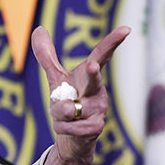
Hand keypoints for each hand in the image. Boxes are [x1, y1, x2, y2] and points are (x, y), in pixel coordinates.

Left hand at [31, 25, 128, 164]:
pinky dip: (60, 126)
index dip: (112, 42)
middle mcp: (98, 91)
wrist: (72, 135)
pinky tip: (66, 127)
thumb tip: (39, 28)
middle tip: (90, 66)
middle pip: (94, 80)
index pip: (102, 56)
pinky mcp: (95, 128)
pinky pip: (67, 126)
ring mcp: (98, 110)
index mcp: (89, 76)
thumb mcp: (56, 78)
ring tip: (63, 114)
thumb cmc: (69, 102)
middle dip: (92, 74)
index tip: (126, 29)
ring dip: (58, 111)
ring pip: (68, 108)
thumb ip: (47, 55)